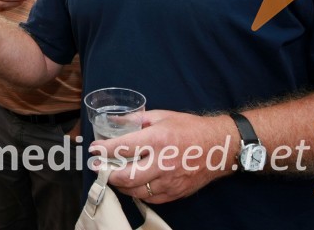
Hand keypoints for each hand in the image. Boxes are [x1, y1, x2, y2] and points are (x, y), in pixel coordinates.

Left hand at [94, 110, 235, 203]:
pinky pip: (150, 198)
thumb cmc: (190, 128)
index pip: (123, 147)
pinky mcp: (176, 192)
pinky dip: (137, 193)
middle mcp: (163, 162)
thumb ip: (136, 119)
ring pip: (136, 190)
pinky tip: (131, 185)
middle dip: (107, 173)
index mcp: (158, 139)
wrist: (220, 147)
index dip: (104, 149)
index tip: (93, 149)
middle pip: (126, 176)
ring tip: (112, 176)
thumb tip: (114, 121)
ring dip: (120, 185)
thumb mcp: (162, 116)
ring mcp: (170, 180)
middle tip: (97, 168)